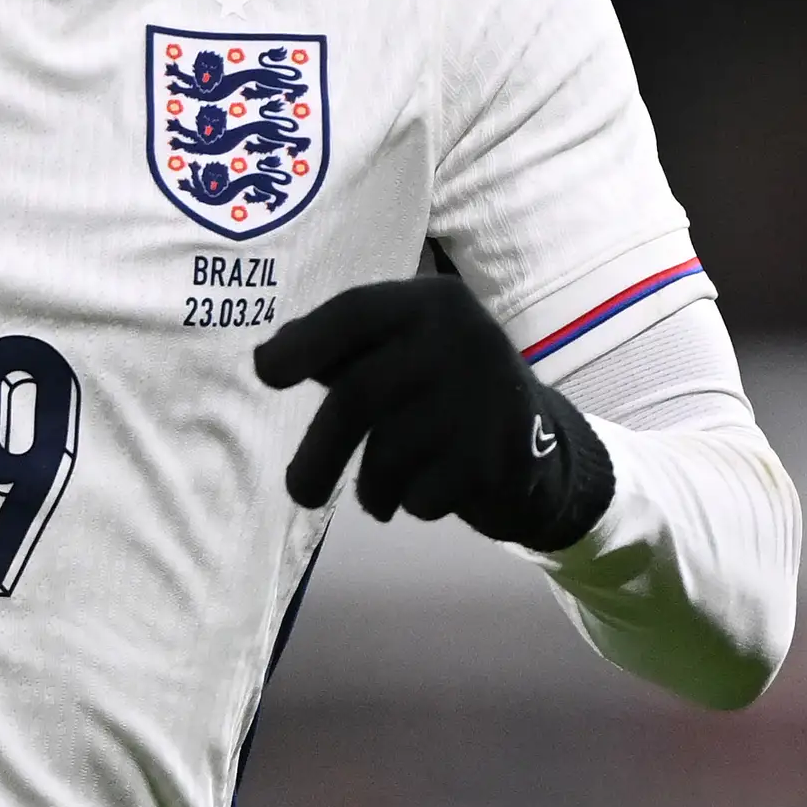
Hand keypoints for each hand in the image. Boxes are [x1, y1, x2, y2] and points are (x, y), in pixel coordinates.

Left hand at [252, 274, 615, 550]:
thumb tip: (269, 358)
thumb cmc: (443, 393)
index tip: (265, 373)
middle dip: (319, 454)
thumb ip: (342, 350)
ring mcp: (483, 398)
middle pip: (360, 396)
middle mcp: (461, 338)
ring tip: (382, 488)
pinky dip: (412, 503)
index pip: (355, 312)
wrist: (540, 446)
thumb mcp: (401, 352)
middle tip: (298, 493)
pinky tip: (436, 487)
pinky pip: (421, 496)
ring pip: (387, 457)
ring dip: (371, 488)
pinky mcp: (497, 457)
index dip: (305, 342)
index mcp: (431, 304)